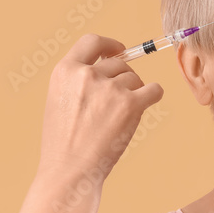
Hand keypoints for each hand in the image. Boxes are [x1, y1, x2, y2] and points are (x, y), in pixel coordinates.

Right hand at [36, 33, 163, 180]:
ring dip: (135, 93)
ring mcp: (110, 88)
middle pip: (119, 64)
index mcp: (64, 71)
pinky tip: (146, 105)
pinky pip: (154, 90)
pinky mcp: (130, 104)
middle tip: (119, 102)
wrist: (70, 170)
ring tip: (121, 117)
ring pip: (135, 79)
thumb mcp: (59, 100)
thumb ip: (78, 81)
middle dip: (124, 79)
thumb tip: (109, 65)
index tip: (119, 50)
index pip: (91, 42)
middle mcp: (87, 75)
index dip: (109, 45)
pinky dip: (153, 96)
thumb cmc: (64, 142)